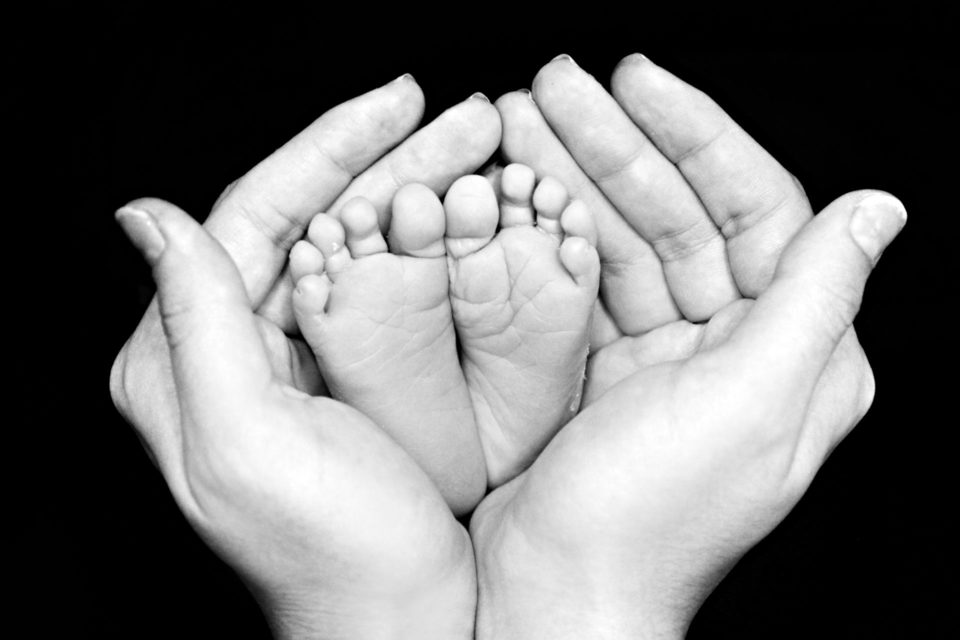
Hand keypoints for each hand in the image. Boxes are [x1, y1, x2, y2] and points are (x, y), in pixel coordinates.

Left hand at [110, 78, 499, 637]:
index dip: (326, 148)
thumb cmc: (334, 559)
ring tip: (478, 150)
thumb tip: (147, 215)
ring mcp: (289, 363)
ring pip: (347, 246)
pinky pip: (376, 291)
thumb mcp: (249, 443)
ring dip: (410, 193)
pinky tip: (462, 218)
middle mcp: (229, 352)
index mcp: (186, 361)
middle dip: (386, 161)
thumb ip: (195, 326)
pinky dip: (420, 247)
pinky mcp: (340, 379)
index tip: (396, 102)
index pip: (251, 217)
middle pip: (307, 221)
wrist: (399, 626)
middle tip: (461, 119)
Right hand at [470, 56, 903, 637]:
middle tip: (552, 84)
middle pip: (680, 214)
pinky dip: (550, 234)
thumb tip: (879, 207)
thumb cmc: (650, 520)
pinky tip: (515, 193)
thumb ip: (817, 298)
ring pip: (623, 239)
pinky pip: (583, 280)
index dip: (699, 135)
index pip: (759, 207)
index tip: (638, 82)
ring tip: (516, 122)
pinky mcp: (603, 368)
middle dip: (616, 144)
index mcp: (795, 351)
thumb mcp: (750, 403)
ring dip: (573, 177)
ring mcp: (666, 356)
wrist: (555, 594)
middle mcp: (738, 346)